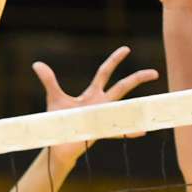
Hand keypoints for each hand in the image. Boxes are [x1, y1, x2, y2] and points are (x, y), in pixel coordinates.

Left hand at [33, 47, 159, 165]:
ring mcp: (103, 117)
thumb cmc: (59, 120)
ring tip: (151, 104)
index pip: (105, 73)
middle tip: (154, 73)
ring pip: (124, 108)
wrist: (58, 142)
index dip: (114, 60)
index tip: (126, 49)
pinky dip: (128, 131)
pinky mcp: (99, 131)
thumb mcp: (54, 98)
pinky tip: (142, 131)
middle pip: (122, 87)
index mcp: (92, 94)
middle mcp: (101, 104)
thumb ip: (49, 81)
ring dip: (137, 106)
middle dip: (137, 79)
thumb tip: (36, 63)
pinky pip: (117, 131)